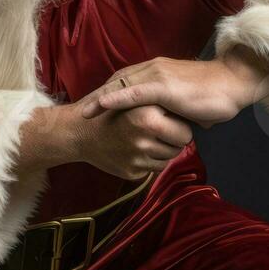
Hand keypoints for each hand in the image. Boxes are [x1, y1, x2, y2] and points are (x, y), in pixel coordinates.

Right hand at [74, 100, 193, 180]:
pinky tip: (138, 150)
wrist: (80, 132)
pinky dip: (151, 161)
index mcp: (147, 117)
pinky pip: (155, 169)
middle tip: (163, 132)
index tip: (170, 121)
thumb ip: (159, 101)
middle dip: (175, 140)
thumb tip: (188, 109)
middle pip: (180, 147)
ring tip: (148, 139)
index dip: (179, 125)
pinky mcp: (132, 171)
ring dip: (164, 151)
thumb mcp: (134, 98)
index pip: (185, 131)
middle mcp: (144, 139)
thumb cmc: (111, 110)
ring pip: (169, 159)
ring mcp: (137, 158)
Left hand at [80, 52, 268, 128]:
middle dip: (95, 97)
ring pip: (120, 85)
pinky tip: (100, 106)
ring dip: (98, 99)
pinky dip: (114, 99)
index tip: (91, 110)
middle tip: (78, 113)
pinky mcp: (164, 86)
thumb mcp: (187, 103)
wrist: (236, 83)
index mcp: (157, 71)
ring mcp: (158, 76)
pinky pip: (133, 92)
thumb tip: (171, 125)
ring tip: (81, 113)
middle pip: (116, 81)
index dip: (106, 94)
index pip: (124, 80)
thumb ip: (173, 109)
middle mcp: (153, 68)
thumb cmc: (217, 95)